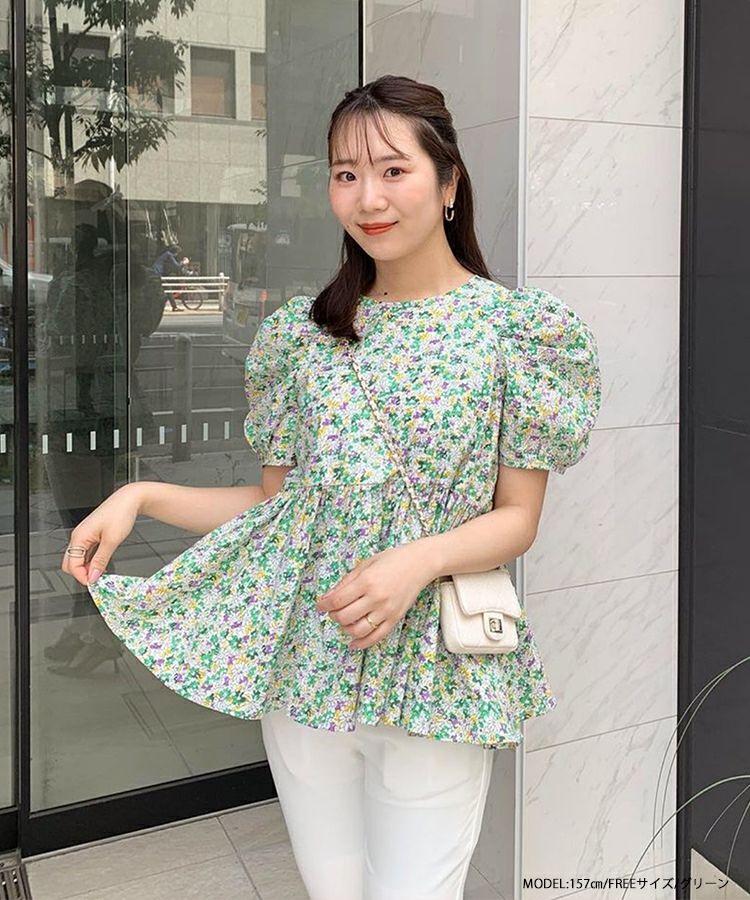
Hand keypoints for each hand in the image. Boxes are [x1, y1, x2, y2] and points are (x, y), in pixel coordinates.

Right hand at [61, 484, 141, 587]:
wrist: (129, 499)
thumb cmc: (120, 513)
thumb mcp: (112, 540)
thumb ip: (100, 560)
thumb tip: (93, 576)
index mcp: (79, 536)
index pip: (72, 565)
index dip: (82, 577)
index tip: (93, 583)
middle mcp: (78, 536)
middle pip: (70, 563)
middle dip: (81, 573)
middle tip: (97, 579)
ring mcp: (84, 535)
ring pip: (78, 558)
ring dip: (87, 567)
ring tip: (102, 572)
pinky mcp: (91, 535)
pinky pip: (86, 552)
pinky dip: (91, 560)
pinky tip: (101, 563)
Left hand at [316, 542, 436, 649]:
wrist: (420, 563)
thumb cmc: (393, 560)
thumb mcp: (365, 565)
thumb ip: (346, 582)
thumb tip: (328, 597)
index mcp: (366, 581)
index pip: (337, 600)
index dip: (324, 605)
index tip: (320, 605)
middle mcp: (376, 598)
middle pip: (345, 617)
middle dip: (333, 616)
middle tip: (332, 611)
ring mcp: (386, 610)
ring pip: (358, 630)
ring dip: (345, 629)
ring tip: (344, 622)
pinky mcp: (395, 618)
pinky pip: (376, 637)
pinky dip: (362, 643)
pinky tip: (353, 643)